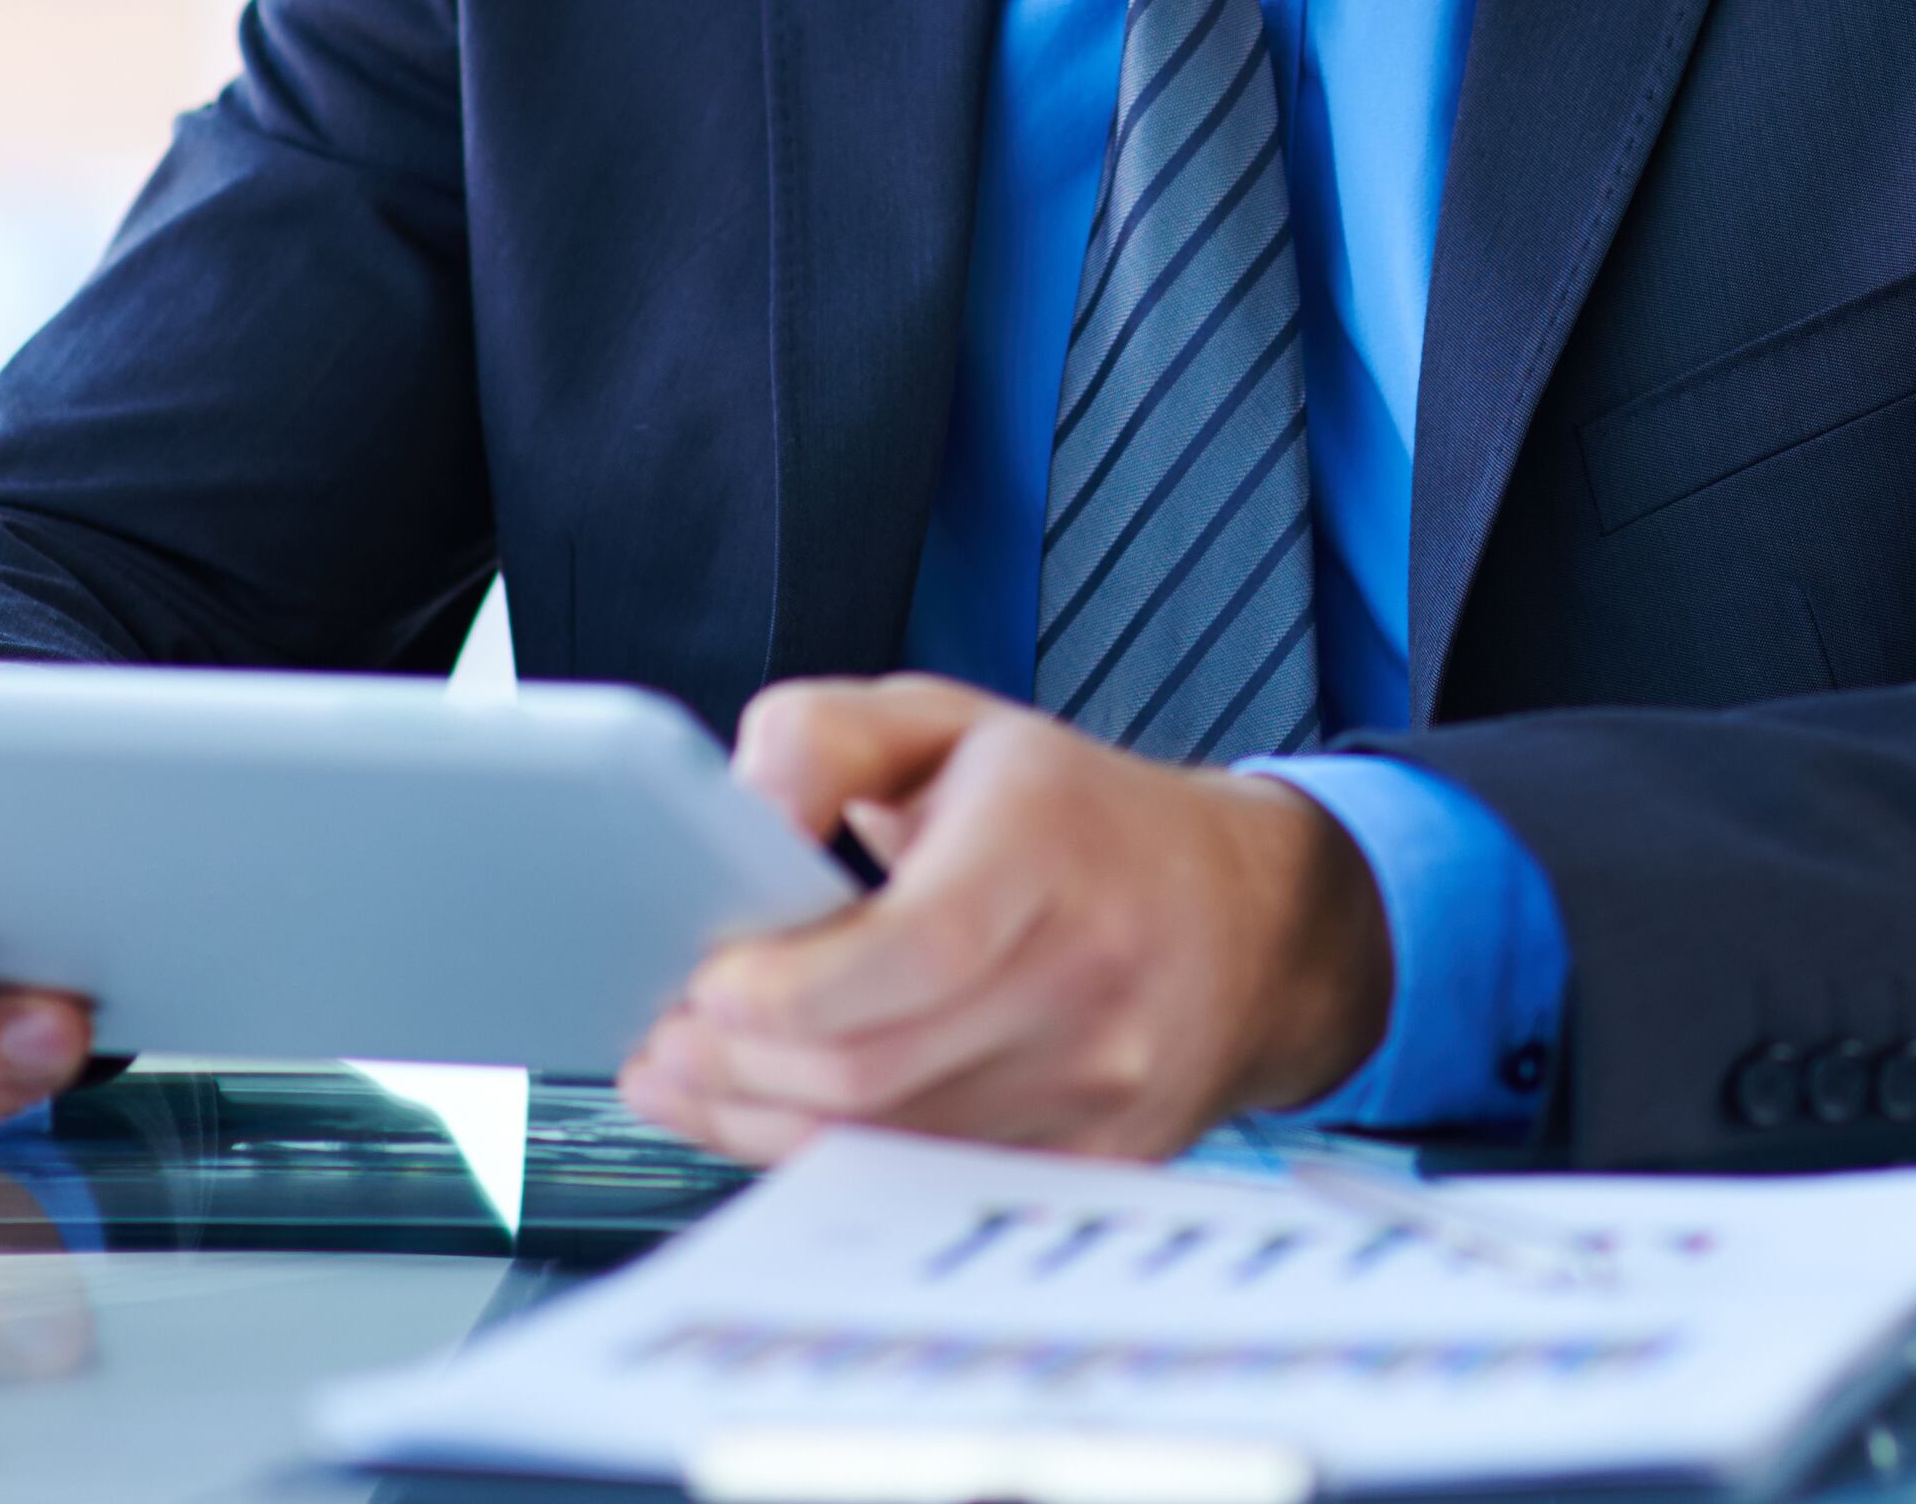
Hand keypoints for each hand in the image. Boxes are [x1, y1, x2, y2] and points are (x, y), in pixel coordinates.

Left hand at [618, 675, 1388, 1164]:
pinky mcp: (1091, 1163)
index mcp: (1049, 844)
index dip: (786, 988)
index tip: (706, 982)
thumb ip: (822, 739)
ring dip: (758, 1121)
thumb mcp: (948, 726)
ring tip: (695, 1075)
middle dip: (738, 1066)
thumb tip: (738, 809)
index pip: (914, 952)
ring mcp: (1099, 1085)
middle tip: (669, 1036)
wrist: (1247, 921)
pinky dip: (825, 1163)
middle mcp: (1088, 973)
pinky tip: (772, 1116)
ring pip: (885, 1147)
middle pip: (874, 1071)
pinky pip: (925, 1188)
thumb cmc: (1076, 822)